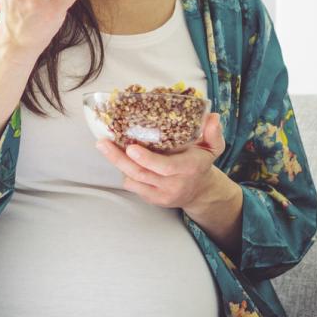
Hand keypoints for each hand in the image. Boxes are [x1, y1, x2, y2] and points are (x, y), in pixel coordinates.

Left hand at [97, 112, 227, 210]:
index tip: (130, 147)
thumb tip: (213, 116)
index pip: (165, 167)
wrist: (199, 191)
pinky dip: (126, 173)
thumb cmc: (201, 163)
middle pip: (142, 173)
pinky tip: (122, 159)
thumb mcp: (213, 147)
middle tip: (103, 143)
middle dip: (119, 158)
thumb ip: (213, 133)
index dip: (146, 159)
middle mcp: (174, 184)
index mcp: (188, 168)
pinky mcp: (153, 200)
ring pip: (134, 180)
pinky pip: (133, 186)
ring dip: (119, 163)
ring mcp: (162, 194)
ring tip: (106, 146)